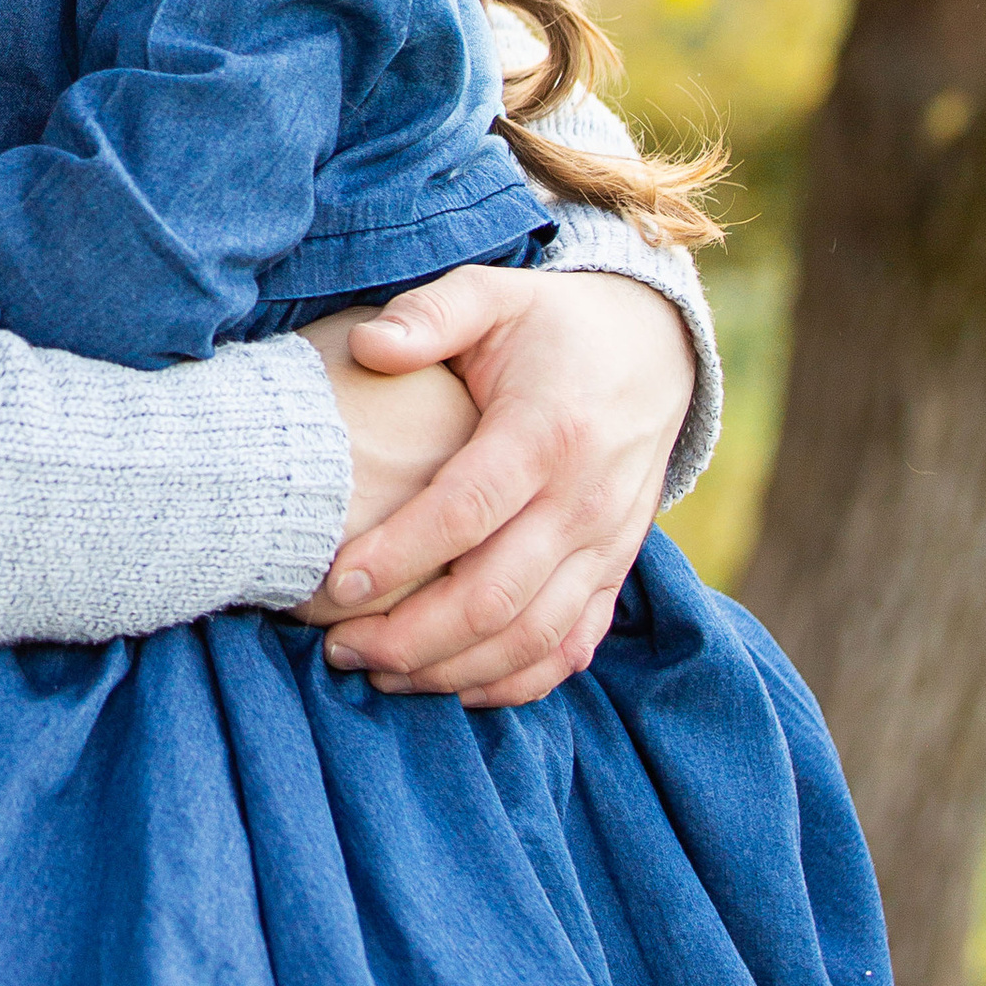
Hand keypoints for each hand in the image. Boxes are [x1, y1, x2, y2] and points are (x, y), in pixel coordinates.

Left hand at [305, 270, 691, 706]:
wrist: (654, 349)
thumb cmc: (548, 325)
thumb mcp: (491, 296)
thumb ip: (429, 315)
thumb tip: (367, 346)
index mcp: (546, 433)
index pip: (467, 512)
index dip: (399, 556)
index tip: (332, 587)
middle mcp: (584, 500)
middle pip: (495, 595)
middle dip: (410, 637)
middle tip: (337, 649)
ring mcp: (606, 544)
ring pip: (531, 637)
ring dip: (451, 670)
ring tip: (377, 674)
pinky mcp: (615, 571)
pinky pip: (571, 647)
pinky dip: (515, 683)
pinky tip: (453, 689)